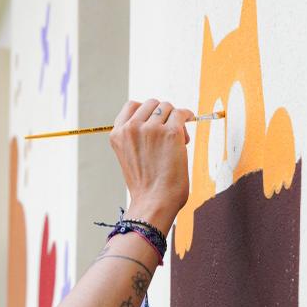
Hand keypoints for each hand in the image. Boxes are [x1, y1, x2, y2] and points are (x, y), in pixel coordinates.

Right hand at [108, 99, 194, 231]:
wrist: (154, 203)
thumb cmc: (146, 186)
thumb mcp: (130, 156)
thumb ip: (137, 137)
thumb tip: (161, 120)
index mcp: (118, 134)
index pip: (132, 106)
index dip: (147, 112)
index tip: (156, 121)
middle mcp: (131, 128)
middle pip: (151, 103)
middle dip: (162, 114)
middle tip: (169, 133)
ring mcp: (151, 129)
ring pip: (167, 107)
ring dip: (175, 118)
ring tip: (179, 138)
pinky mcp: (170, 133)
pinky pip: (181, 113)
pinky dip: (187, 115)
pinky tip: (189, 121)